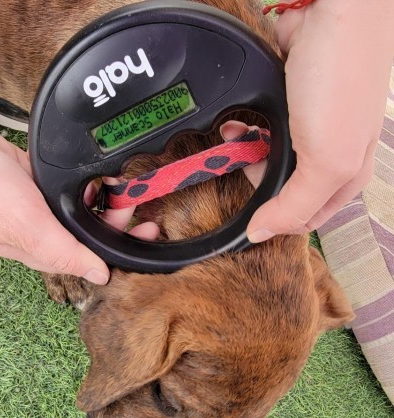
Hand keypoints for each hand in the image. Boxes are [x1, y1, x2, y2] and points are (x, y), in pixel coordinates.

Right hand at [0, 101, 157, 282]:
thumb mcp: (24, 225)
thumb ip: (63, 252)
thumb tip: (100, 276)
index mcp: (42, 251)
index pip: (92, 259)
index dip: (122, 248)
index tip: (147, 233)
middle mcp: (45, 232)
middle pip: (93, 233)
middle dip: (119, 221)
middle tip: (136, 200)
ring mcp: (41, 207)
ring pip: (85, 210)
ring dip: (107, 200)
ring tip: (122, 184)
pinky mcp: (39, 184)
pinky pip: (73, 189)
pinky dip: (90, 182)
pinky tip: (100, 174)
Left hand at [244, 0, 393, 241]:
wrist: (336, 14)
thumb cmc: (341, 83)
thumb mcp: (327, 159)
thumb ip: (295, 204)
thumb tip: (262, 234)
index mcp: (343, 178)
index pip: (302, 219)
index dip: (273, 220)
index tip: (247, 212)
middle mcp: (326, 156)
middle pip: (280, 190)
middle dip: (256, 179)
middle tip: (243, 164)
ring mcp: (306, 129)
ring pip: (265, 160)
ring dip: (245, 152)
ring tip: (235, 137)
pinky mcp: (287, 107)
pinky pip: (257, 130)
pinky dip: (243, 128)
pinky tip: (236, 122)